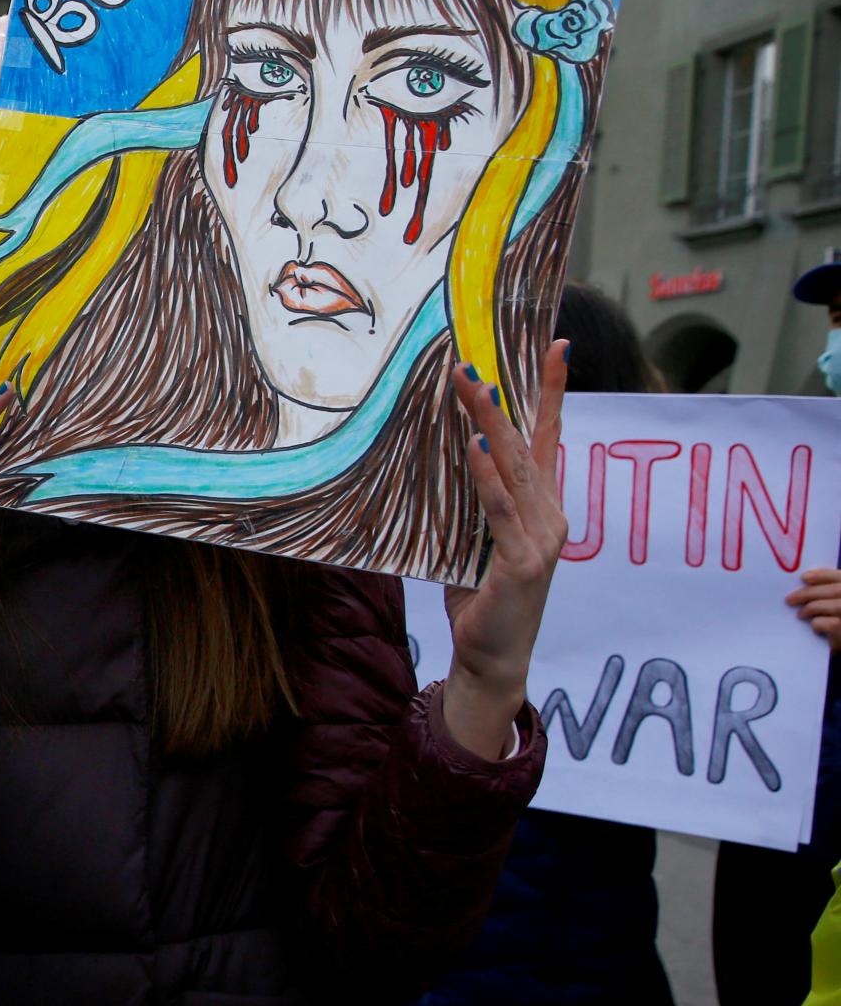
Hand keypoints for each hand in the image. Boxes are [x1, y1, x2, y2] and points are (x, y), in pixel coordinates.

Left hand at [439, 342, 570, 758]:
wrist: (494, 658)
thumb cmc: (482, 597)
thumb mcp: (477, 539)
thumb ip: (475, 502)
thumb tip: (450, 453)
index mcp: (542, 507)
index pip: (548, 439)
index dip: (552, 392)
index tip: (556, 347)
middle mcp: (551, 516)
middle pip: (526, 444)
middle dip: (502, 398)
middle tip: (475, 361)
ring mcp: (542, 539)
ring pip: (514, 468)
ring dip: (490, 423)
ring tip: (470, 386)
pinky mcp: (523, 563)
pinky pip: (501, 509)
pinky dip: (487, 476)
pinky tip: (474, 445)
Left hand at [787, 569, 840, 650]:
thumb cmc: (837, 618)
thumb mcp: (835, 600)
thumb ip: (826, 590)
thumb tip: (803, 580)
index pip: (840, 576)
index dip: (823, 575)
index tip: (804, 577)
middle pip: (836, 591)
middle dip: (809, 593)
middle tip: (789, 599)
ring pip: (835, 606)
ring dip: (811, 608)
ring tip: (800, 614)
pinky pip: (831, 624)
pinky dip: (818, 624)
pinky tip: (814, 627)